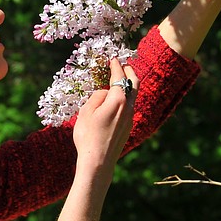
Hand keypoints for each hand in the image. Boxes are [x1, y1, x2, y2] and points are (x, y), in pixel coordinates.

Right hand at [72, 59, 136, 176]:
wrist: (98, 161)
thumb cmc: (88, 136)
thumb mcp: (86, 111)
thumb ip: (97, 97)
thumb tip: (105, 93)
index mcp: (118, 100)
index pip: (119, 77)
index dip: (116, 66)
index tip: (114, 59)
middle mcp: (128, 107)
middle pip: (134, 84)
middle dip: (130, 72)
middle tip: (124, 65)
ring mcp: (130, 118)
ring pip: (133, 96)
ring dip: (128, 86)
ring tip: (120, 81)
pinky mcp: (128, 127)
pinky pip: (129, 107)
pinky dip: (125, 98)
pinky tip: (116, 101)